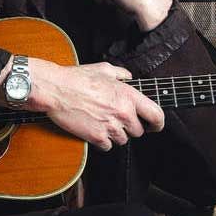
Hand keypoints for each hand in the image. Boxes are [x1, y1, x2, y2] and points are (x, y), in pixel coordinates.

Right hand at [0, 57, 165, 150]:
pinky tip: (95, 130)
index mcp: (128, 96)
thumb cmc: (77, 78)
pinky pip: (108, 147)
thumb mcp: (103, 69)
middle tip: (117, 120)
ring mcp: (110, 126)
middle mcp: (123, 112)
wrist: (56, 90)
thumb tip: (128, 77)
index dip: (158, 123)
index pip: (156, 115)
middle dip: (130, 127)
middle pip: (138, 131)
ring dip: (115, 134)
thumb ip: (121, 74)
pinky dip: (103, 142)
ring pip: (123, 140)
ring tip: (103, 123)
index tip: (155, 126)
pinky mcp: (97, 137)